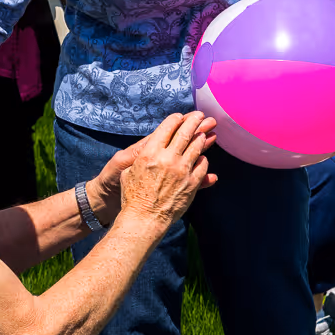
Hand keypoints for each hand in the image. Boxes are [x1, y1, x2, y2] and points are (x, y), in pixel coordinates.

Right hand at [118, 112, 217, 227]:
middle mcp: (167, 159)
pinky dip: (203, 160)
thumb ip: (140, 158)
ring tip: (205, 133)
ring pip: (196, 147)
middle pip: (184, 133)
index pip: (166, 128)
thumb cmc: (132, 196)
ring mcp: (182, 171)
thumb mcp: (129, 172)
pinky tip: (203, 158)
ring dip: (201, 138)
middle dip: (193, 122)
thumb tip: (149, 150)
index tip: (179, 117)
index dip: (174, 120)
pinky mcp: (192, 184)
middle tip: (200, 116)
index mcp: (150, 153)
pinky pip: (202, 166)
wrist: (144, 219)